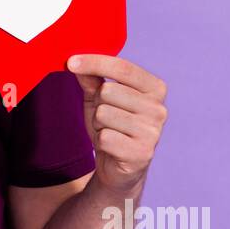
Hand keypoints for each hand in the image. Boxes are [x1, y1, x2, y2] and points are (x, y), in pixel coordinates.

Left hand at [66, 54, 167, 194]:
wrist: (118, 167)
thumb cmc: (111, 125)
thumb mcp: (99, 98)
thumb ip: (92, 79)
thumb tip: (77, 61)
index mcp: (155, 88)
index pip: (123, 67)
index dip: (94, 62)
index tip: (71, 62)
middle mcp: (159, 108)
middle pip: (108, 91)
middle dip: (97, 103)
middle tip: (105, 117)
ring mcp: (153, 132)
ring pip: (104, 113)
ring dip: (98, 123)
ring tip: (109, 131)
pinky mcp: (142, 153)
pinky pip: (105, 137)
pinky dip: (101, 141)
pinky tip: (112, 146)